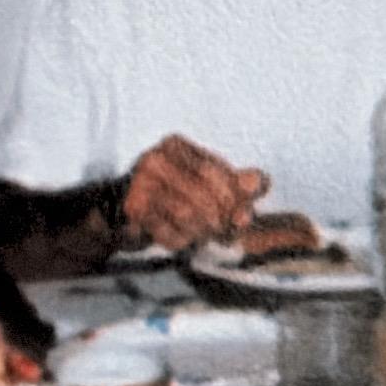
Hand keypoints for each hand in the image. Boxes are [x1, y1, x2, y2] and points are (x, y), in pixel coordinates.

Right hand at [120, 134, 267, 251]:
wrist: (126, 211)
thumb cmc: (175, 193)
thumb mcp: (208, 182)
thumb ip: (236, 182)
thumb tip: (259, 181)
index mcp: (175, 145)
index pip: (211, 171)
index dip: (233, 196)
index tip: (244, 215)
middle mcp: (153, 159)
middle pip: (201, 194)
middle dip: (221, 217)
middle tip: (228, 231)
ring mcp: (139, 184)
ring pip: (185, 214)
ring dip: (203, 231)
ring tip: (207, 234)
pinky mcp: (131, 211)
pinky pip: (166, 231)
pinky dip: (182, 240)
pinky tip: (185, 239)